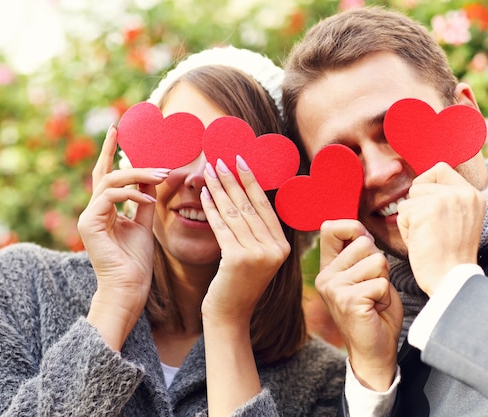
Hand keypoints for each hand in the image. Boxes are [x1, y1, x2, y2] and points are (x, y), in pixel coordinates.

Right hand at [78, 125, 168, 349]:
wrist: (129, 288)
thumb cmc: (136, 261)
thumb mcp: (145, 223)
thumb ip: (145, 199)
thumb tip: (152, 176)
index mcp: (105, 210)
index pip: (106, 175)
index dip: (110, 151)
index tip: (117, 130)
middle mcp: (94, 210)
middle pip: (106, 173)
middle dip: (122, 155)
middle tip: (152, 154)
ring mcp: (89, 217)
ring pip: (110, 181)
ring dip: (138, 175)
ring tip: (161, 176)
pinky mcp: (90, 224)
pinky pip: (110, 197)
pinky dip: (132, 194)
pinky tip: (150, 199)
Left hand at [200, 156, 289, 323]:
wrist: (229, 315)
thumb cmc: (238, 283)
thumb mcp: (256, 256)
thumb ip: (258, 232)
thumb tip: (247, 193)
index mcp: (282, 247)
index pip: (265, 206)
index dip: (252, 181)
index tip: (240, 161)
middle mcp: (274, 249)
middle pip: (249, 207)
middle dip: (232, 181)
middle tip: (219, 161)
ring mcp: (258, 255)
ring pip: (235, 214)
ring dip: (219, 189)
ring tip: (209, 172)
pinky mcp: (238, 259)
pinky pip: (222, 227)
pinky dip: (211, 208)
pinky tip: (204, 194)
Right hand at [316, 219, 402, 390]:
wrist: (374, 351)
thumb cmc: (375, 311)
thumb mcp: (365, 274)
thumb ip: (360, 253)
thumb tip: (363, 232)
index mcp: (328, 267)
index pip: (331, 228)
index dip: (354, 229)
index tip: (365, 248)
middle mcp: (326, 276)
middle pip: (364, 243)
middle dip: (379, 263)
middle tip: (373, 287)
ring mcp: (334, 288)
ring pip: (377, 261)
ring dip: (384, 280)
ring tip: (375, 299)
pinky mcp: (349, 301)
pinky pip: (381, 283)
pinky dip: (386, 296)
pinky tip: (375, 309)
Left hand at [397, 162, 485, 295]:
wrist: (452, 279)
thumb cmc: (450, 256)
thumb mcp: (459, 219)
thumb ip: (447, 200)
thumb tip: (420, 184)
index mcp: (473, 194)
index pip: (440, 168)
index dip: (426, 184)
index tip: (428, 207)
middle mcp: (462, 193)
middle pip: (418, 185)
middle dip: (416, 208)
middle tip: (431, 231)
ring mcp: (445, 200)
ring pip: (408, 201)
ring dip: (411, 221)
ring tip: (428, 238)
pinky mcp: (427, 210)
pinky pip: (402, 214)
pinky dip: (406, 231)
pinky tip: (422, 243)